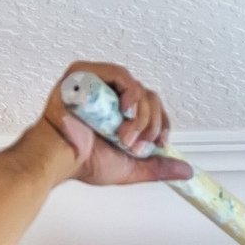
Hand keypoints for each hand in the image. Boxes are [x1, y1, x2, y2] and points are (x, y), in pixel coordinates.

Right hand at [39, 61, 193, 186]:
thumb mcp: (130, 167)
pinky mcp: (86, 74)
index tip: (158, 143)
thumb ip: (157, 167)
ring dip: (140, 115)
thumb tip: (186, 171)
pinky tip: (124, 111)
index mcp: (120, 113)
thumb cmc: (83, 161)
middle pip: (149, 98)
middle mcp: (111, 96)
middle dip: (150, 124)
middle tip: (136, 145)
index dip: (161, 124)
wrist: (59, 158)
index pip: (152, 108)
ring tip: (125, 135)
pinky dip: (129, 92)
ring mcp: (99, 84)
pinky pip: (119, 73)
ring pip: (138, 88)